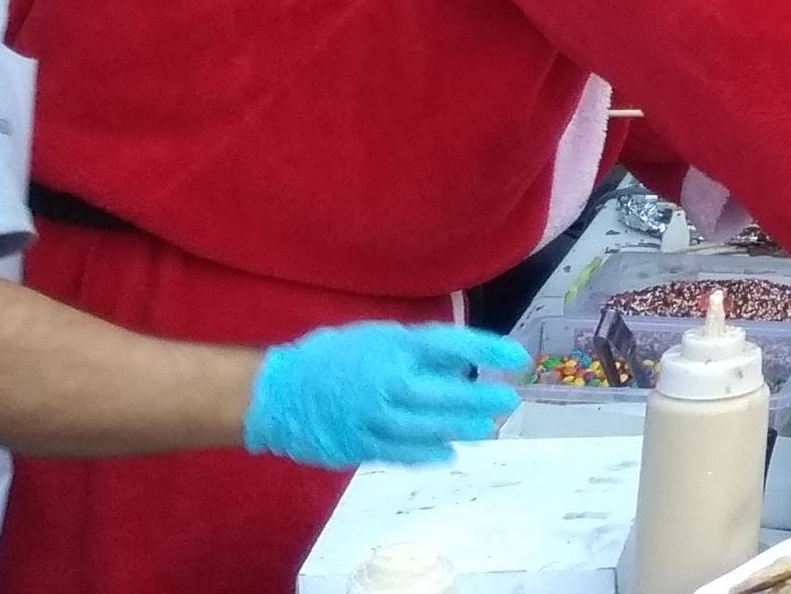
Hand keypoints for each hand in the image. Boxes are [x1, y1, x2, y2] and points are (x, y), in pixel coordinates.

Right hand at [242, 322, 525, 468]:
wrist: (273, 393)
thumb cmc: (329, 357)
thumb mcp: (375, 338)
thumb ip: (416, 350)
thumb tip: (460, 360)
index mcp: (392, 347)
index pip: (451, 344)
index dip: (489, 349)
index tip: (518, 358)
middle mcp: (387, 382)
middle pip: (445, 393)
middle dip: (481, 398)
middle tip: (509, 400)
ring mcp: (373, 417)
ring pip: (427, 427)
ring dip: (460, 428)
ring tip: (487, 428)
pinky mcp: (360, 446)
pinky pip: (400, 451)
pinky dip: (426, 454)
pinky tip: (448, 453)